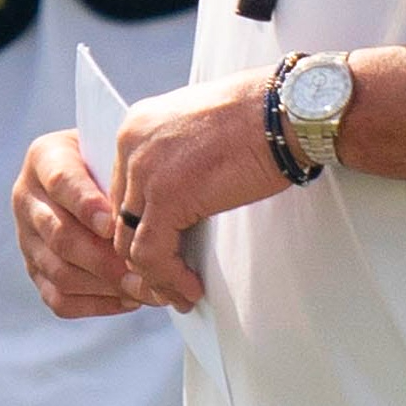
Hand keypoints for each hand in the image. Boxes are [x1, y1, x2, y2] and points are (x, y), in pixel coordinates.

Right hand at [13, 129, 148, 318]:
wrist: (95, 168)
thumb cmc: (116, 156)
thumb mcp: (115, 146)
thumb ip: (123, 168)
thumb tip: (151, 206)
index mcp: (44, 158)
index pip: (61, 182)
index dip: (87, 206)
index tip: (114, 224)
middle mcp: (27, 198)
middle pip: (59, 236)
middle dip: (103, 258)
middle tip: (142, 270)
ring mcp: (28, 237)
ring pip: (60, 272)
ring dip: (104, 286)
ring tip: (143, 289)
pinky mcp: (36, 269)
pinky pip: (59, 298)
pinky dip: (95, 304)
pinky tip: (128, 300)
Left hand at [110, 69, 292, 309]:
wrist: (285, 110)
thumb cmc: (260, 117)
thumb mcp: (201, 131)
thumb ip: (177, 159)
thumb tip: (179, 201)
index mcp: (137, 127)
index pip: (121, 191)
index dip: (140, 228)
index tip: (164, 254)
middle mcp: (131, 145)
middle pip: (120, 218)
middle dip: (144, 257)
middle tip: (169, 283)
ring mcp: (144, 170)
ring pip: (129, 242)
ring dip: (155, 276)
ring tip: (181, 294)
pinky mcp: (166, 197)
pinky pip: (152, 253)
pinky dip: (169, 278)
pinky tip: (191, 288)